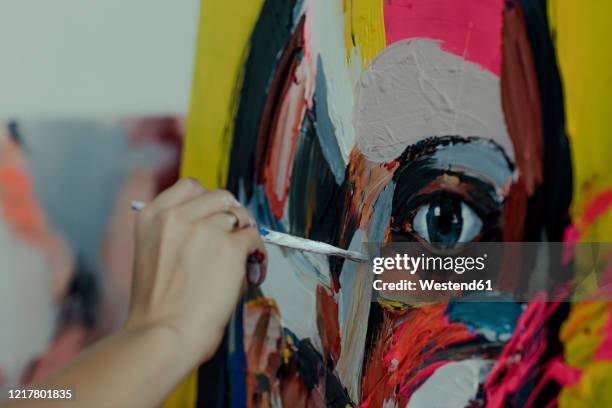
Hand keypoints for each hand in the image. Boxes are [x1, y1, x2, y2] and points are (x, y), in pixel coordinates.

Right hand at [125, 178, 265, 361]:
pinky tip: (253, 271)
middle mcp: (177, 215)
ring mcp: (205, 229)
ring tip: (246, 258)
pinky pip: (254, 239)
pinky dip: (259, 254)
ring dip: (246, 233)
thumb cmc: (157, 306)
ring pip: (241, 214)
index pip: (191, 186)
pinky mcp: (230, 247)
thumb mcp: (153, 253)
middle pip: (220, 195)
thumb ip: (178, 232)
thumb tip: (221, 223)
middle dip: (231, 214)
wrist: (162, 334)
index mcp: (153, 215)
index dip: (209, 202)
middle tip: (236, 237)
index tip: (217, 217)